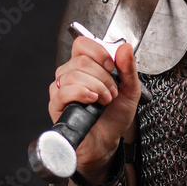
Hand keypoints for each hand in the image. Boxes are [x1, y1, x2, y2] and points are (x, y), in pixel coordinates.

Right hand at [48, 39, 141, 178]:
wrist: (108, 141)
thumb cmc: (115, 117)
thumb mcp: (130, 90)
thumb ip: (129, 68)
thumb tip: (125, 47)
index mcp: (86, 67)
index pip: (82, 44)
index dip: (98, 52)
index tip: (112, 67)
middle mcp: (71, 75)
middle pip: (80, 60)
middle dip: (103, 76)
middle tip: (112, 92)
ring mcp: (61, 89)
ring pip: (73, 75)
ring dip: (96, 87)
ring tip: (105, 100)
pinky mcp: (56, 105)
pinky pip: (63, 92)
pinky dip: (81, 93)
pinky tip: (92, 100)